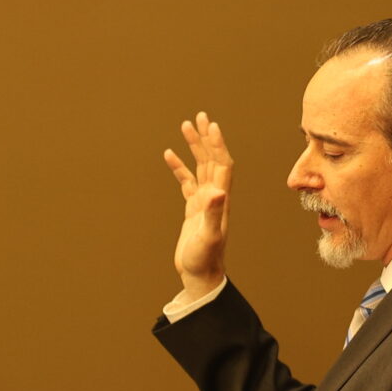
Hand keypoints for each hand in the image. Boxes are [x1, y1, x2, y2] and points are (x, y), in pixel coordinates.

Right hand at [163, 114, 230, 302]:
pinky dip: (179, 167)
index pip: (222, 164)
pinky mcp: (193, 208)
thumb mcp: (209, 235)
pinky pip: (186, 181)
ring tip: (185, 126)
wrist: (200, 274)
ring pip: (200, 166)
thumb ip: (213, 213)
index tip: (210, 125)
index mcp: (220, 199)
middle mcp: (215, 196)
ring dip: (194, 147)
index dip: (217, 144)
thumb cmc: (205, 258)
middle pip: (212, 159)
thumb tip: (217, 191)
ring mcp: (203, 201)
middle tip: (199, 116)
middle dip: (206, 137)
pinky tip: (169, 155)